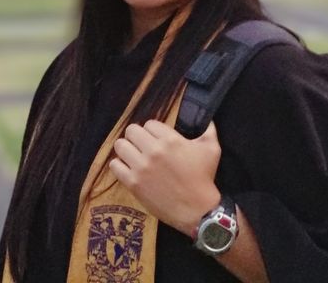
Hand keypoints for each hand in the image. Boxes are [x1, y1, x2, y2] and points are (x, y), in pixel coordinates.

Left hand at [108, 120, 222, 235]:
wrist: (197, 209)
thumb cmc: (204, 177)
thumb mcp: (212, 149)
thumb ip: (208, 129)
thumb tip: (207, 118)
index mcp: (170, 139)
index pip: (149, 124)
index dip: (153, 130)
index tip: (156, 138)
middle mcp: (153, 150)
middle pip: (131, 131)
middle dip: (137, 136)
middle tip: (142, 145)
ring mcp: (141, 167)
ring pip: (120, 146)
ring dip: (126, 148)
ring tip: (133, 155)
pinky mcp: (133, 183)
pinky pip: (115, 166)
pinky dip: (119, 165)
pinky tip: (128, 168)